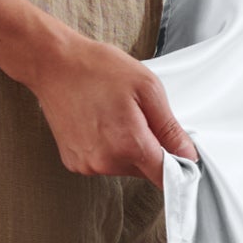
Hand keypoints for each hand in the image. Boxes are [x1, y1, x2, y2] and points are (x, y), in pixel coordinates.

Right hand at [25, 32, 197, 180]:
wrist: (54, 64)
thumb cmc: (99, 69)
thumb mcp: (148, 89)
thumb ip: (170, 129)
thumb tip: (188, 155)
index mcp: (128, 144)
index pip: (165, 177)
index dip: (178, 166)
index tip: (179, 152)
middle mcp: (105, 162)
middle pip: (145, 171)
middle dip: (151, 149)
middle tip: (140, 116)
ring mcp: (86, 164)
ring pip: (125, 167)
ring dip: (129, 148)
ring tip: (116, 115)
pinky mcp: (73, 162)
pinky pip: (104, 163)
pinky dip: (109, 148)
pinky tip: (101, 123)